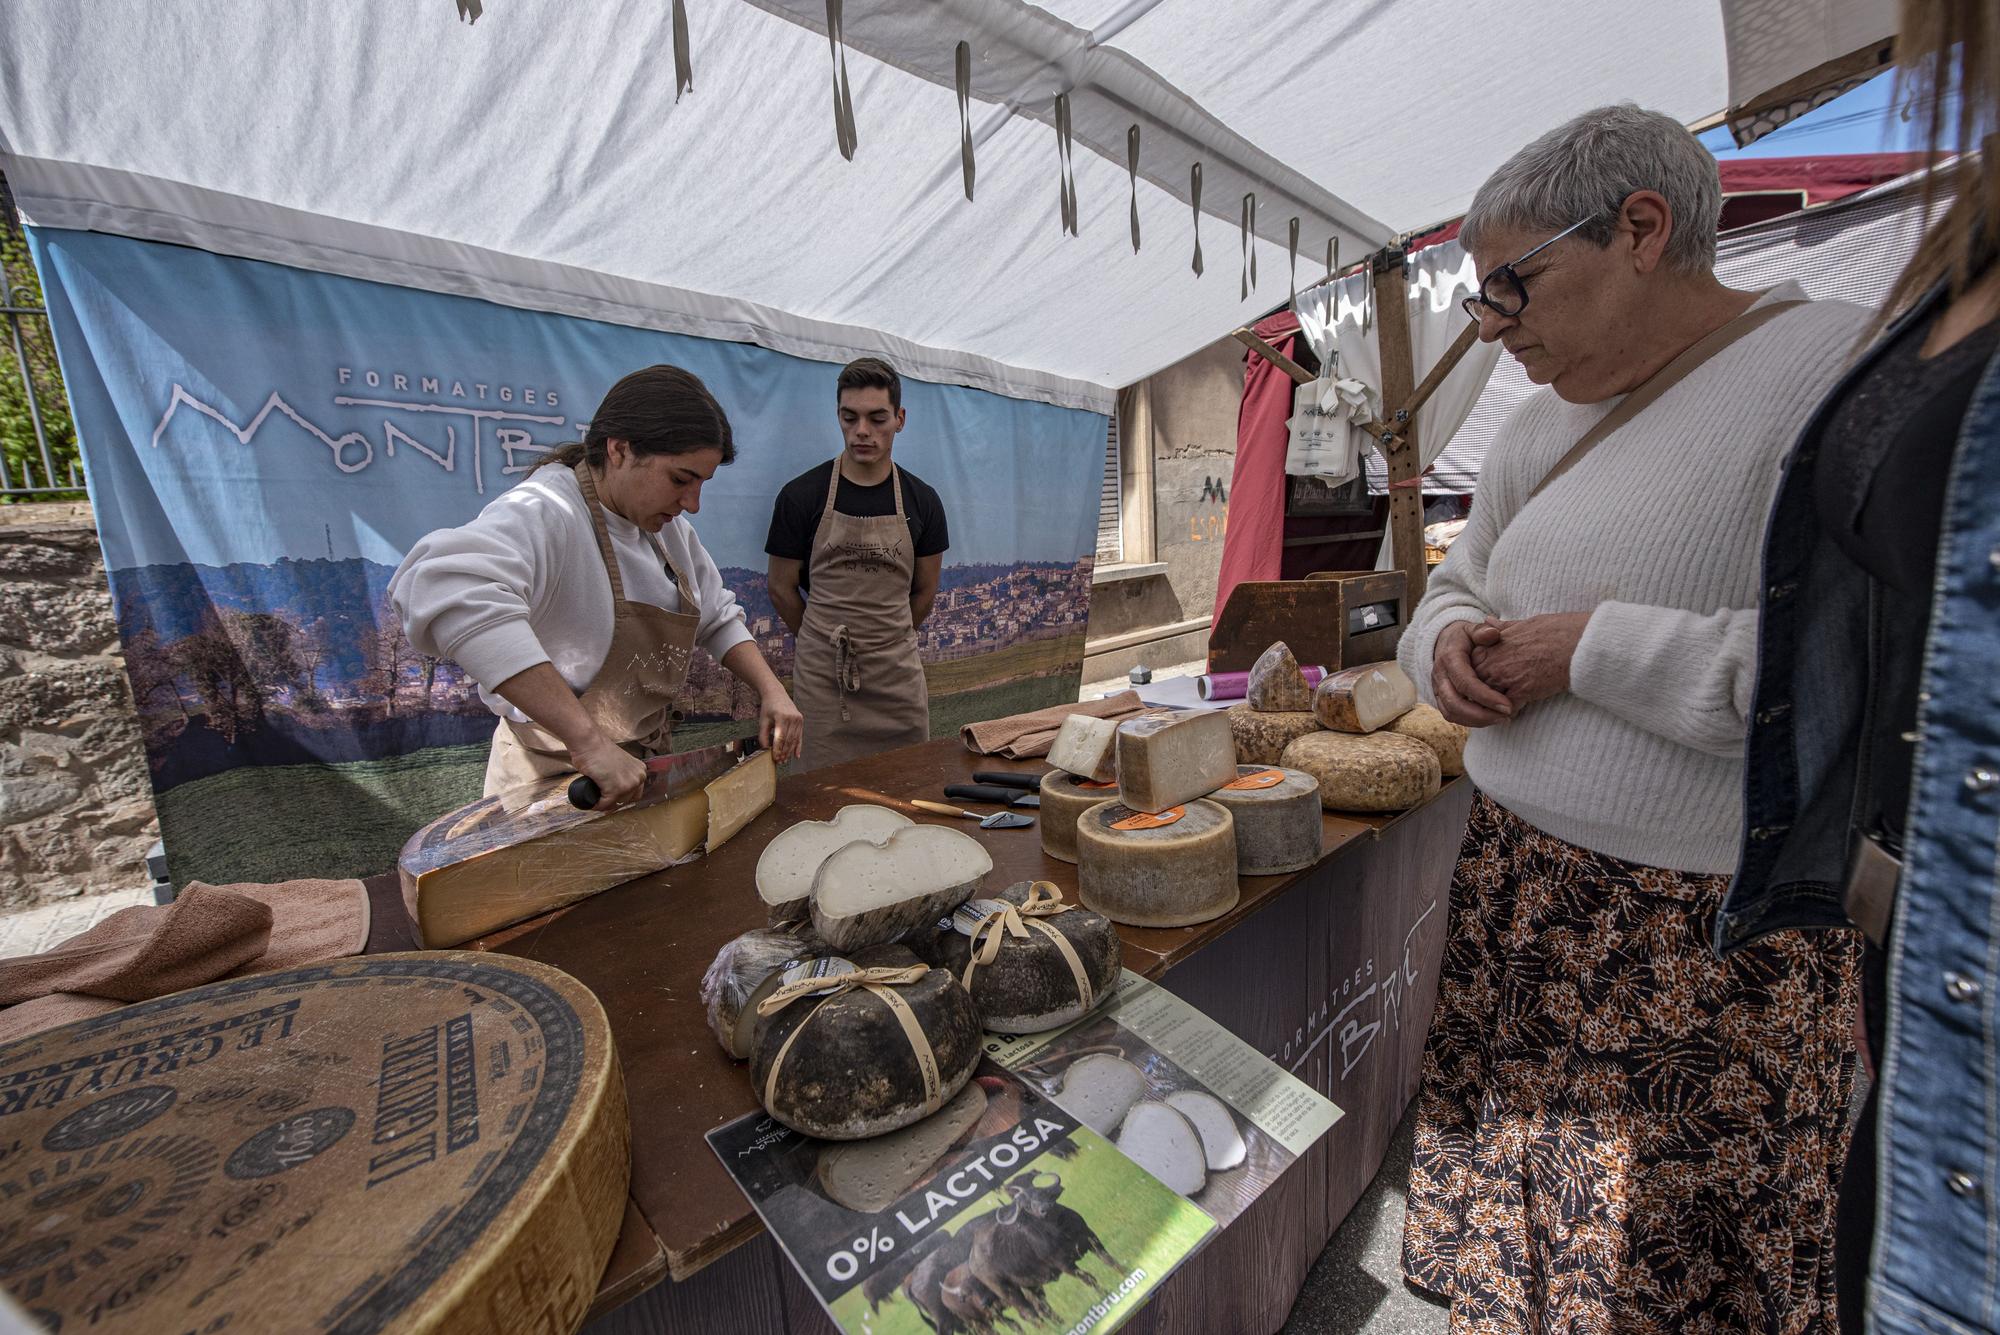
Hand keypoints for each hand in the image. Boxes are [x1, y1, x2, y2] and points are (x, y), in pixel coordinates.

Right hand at [570, 733, 646, 807]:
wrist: (589, 743)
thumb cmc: (599, 750)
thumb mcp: (619, 763)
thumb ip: (622, 774)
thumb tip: (614, 787)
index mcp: (640, 770)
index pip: (636, 792)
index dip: (623, 796)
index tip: (613, 799)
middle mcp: (638, 778)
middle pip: (627, 799)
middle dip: (615, 800)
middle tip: (603, 799)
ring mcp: (628, 785)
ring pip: (617, 803)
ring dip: (606, 803)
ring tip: (597, 799)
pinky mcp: (615, 790)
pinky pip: (605, 804)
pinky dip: (597, 805)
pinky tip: (592, 802)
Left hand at [760, 687, 804, 764]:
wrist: (776, 694)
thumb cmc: (768, 708)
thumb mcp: (763, 721)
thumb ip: (763, 736)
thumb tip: (765, 750)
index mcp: (781, 717)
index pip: (780, 737)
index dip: (777, 749)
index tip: (774, 758)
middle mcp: (792, 718)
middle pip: (788, 740)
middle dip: (784, 752)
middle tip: (779, 762)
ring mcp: (798, 719)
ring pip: (795, 739)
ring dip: (790, 751)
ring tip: (785, 760)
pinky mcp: (801, 720)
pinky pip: (800, 736)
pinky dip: (798, 746)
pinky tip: (796, 755)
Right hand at [1432, 620, 1513, 726]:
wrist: (1441, 642)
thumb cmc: (1463, 637)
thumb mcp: (1471, 629)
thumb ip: (1481, 631)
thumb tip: (1493, 633)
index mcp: (1449, 659)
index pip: (1465, 683)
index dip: (1486, 697)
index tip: (1508, 705)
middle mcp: (1440, 676)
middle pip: (1455, 704)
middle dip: (1482, 715)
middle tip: (1507, 716)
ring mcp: (1437, 689)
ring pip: (1452, 713)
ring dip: (1477, 721)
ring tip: (1502, 719)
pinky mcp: (1440, 698)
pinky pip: (1451, 715)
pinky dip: (1470, 721)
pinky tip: (1490, 718)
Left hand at [1468, 611, 1591, 709]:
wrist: (1579, 642)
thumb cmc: (1556, 630)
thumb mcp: (1524, 623)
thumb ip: (1502, 627)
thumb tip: (1488, 621)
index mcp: (1492, 645)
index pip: (1471, 664)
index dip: (1477, 673)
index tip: (1484, 678)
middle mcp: (1494, 661)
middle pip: (1474, 683)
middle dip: (1479, 692)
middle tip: (1485, 700)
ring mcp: (1506, 677)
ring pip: (1487, 698)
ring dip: (1492, 706)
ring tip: (1498, 711)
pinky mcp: (1522, 692)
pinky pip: (1507, 709)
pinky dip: (1509, 714)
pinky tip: (1514, 714)